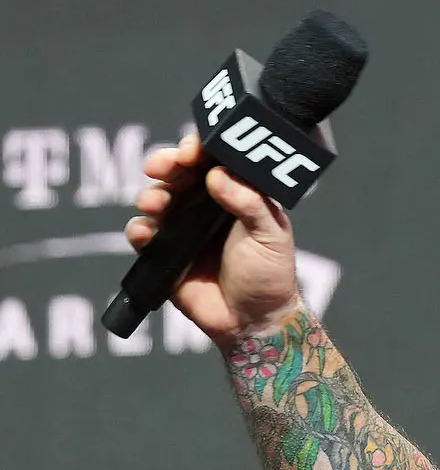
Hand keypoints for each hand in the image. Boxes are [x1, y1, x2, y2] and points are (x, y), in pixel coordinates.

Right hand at [126, 134, 303, 344]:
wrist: (252, 321)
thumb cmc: (269, 275)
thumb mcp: (270, 235)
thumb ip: (250, 203)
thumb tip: (218, 174)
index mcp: (236, 194)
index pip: (213, 159)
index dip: (199, 148)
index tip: (192, 150)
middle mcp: (206, 205)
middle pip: (177, 171)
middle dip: (166, 162)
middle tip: (162, 166)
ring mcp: (182, 227)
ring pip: (156, 198)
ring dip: (151, 195)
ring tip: (156, 205)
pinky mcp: (163, 253)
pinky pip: (142, 234)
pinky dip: (139, 230)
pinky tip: (147, 234)